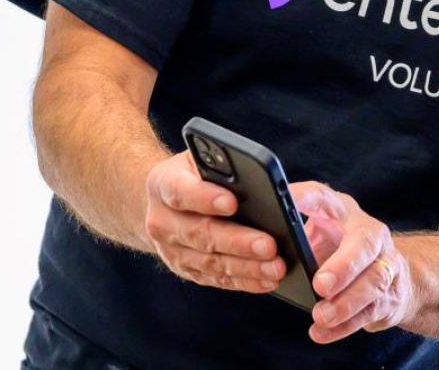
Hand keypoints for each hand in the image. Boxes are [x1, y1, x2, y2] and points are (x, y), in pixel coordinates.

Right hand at [143, 150, 286, 292]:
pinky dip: (244, 281)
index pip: (181, 192)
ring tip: (276, 267)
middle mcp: (162, 220)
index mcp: (164, 183)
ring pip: (210, 262)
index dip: (205, 198)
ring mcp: (171, 250)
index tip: (231, 203)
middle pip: (200, 233)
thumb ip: (232, 167)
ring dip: (246, 267)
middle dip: (238, 241)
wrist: (165, 201)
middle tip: (270, 245)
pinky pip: (216, 279)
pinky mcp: (186, 270)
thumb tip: (276, 186)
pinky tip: (267, 280)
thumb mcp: (207, 158)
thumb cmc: (196, 174)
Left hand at [292, 181, 416, 343]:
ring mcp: (386, 263)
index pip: (323, 198)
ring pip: (373, 280)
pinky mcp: (390, 294)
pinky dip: (344, 325)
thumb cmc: (338, 250)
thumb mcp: (318, 235)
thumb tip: (256, 248)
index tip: (284, 204)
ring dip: (346, 302)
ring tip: (321, 316)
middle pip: (364, 244)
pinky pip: (370, 311)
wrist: (390, 274)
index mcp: (343, 211)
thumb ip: (294, 238)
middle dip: (343, 265)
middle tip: (320, 285)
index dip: (304, 199)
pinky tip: (322, 332)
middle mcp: (370, 231)